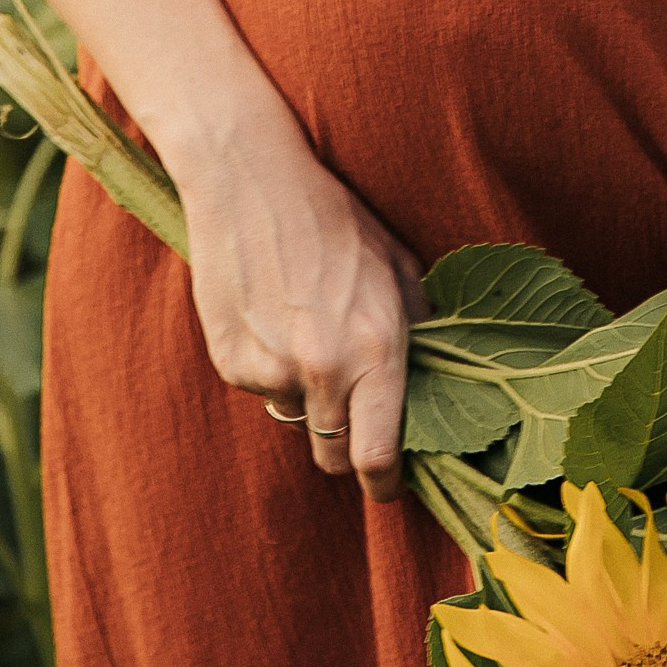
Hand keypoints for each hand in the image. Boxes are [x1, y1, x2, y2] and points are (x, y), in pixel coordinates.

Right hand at [167, 100, 423, 501]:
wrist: (250, 180)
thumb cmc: (335, 217)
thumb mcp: (398, 268)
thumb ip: (419, 333)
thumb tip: (436, 387)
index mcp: (377, 351)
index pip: (380, 455)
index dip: (386, 482)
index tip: (389, 486)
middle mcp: (324, 370)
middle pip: (334, 457)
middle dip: (347, 447)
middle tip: (353, 413)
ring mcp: (272, 369)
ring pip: (297, 420)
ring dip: (308, 399)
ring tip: (309, 335)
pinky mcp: (231, 361)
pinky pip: (261, 389)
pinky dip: (271, 370)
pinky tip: (274, 318)